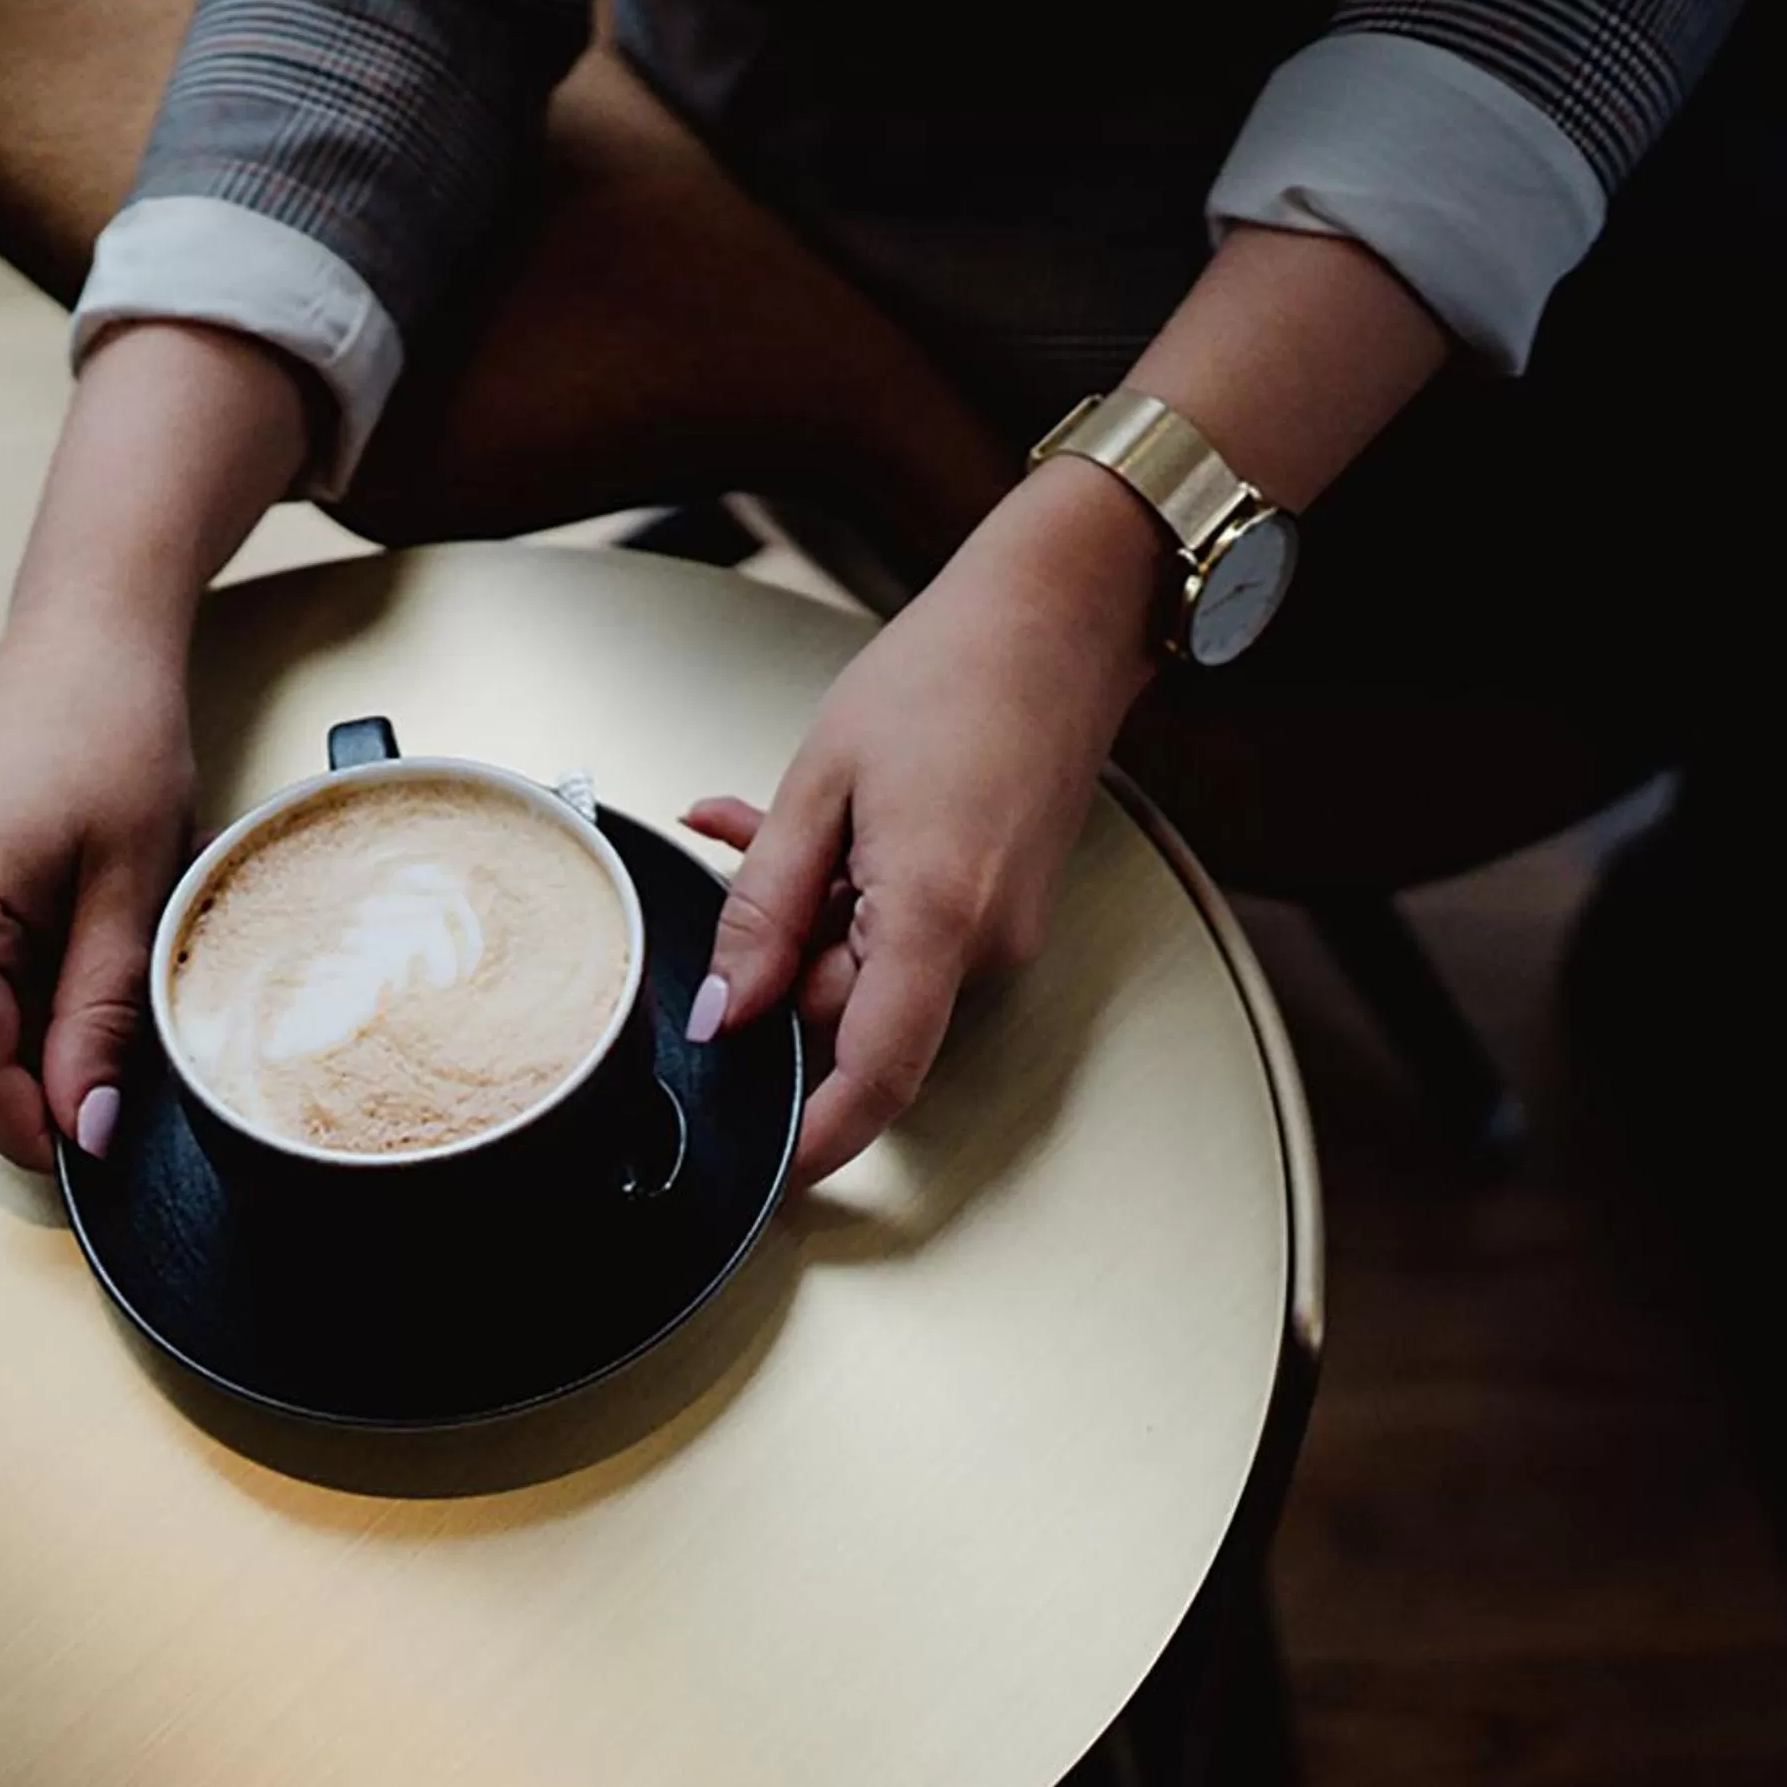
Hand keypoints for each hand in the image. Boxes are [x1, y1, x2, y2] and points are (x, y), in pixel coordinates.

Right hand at [0, 319, 307, 1170]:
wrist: (88, 638)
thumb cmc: (117, 739)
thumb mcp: (131, 889)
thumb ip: (102, 1015)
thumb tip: (85, 1127)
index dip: (31, 1125)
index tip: (98, 1163)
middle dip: (45, 1077)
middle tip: (137, 1077)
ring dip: (43, 1026)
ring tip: (120, 975)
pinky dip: (29, 984)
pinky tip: (89, 944)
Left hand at [686, 460, 1164, 1184]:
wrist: (1060, 616)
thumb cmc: (954, 672)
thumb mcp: (820, 783)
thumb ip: (763, 907)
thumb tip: (725, 1007)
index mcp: (936, 918)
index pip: (873, 1075)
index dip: (814, 1137)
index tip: (765, 1171)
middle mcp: (986, 944)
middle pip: (853, 1012)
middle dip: (780, 960)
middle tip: (732, 863)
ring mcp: (1004, 930)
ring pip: (872, 967)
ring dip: (811, 914)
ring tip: (773, 819)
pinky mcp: (1005, 907)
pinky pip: (907, 933)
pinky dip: (855, 895)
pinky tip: (825, 828)